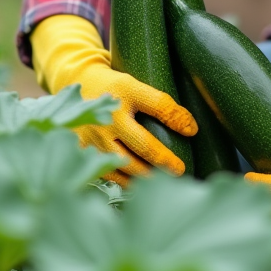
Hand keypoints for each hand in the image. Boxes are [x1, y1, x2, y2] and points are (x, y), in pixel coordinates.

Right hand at [31, 14, 195, 185]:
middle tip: (180, 170)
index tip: (193, 131)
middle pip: (144, 144)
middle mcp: (109, 115)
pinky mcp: (84, 151)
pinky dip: (127, 182)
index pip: (159, 105)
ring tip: (164, 181)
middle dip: (165, 161)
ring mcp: (95, 136)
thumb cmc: (117, 88)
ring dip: (148, 176)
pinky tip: (140, 185)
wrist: (78, 85)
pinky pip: (110, 173)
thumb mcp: (137, 85)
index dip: (178, 119)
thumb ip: (162, 104)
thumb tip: (191, 130)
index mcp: (126, 92)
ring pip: (127, 164)